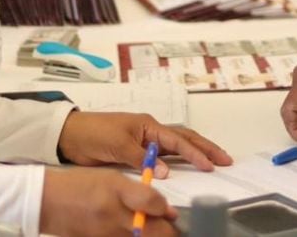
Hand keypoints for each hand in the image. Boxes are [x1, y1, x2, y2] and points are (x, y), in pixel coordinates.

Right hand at [40, 167, 176, 236]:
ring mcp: (106, 235)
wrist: (48, 202)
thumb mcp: (112, 178)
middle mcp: (113, 216)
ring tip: (150, 230)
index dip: (166, 208)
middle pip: (156, 232)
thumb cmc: (81, 185)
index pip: (153, 203)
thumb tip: (165, 208)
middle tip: (168, 228)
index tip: (168, 211)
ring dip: (152, 236)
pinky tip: (131, 233)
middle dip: (168, 231)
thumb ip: (139, 191)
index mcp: (117, 192)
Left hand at [57, 112, 232, 175]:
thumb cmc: (93, 134)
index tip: (210, 165)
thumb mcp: (117, 145)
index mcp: (148, 125)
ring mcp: (146, 141)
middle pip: (185, 139)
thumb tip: (166, 172)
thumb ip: (142, 158)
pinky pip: (164, 156)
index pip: (178, 140)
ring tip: (214, 162)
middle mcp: (150, 131)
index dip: (195, 153)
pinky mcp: (138, 152)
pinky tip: (187, 169)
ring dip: (196, 153)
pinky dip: (178, 161)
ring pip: (177, 147)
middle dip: (206, 149)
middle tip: (226, 160)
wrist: (71, 136)